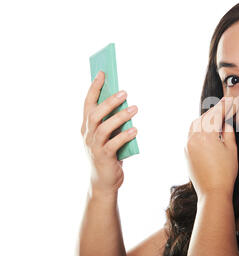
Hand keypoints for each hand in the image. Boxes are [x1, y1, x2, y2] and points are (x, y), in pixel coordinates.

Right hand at [80, 70, 138, 194]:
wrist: (103, 182)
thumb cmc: (108, 155)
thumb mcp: (108, 136)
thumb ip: (112, 122)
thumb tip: (125, 102)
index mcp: (87, 126)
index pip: (88, 103)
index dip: (94, 87)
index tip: (102, 73)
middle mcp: (87, 134)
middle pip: (95, 113)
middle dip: (109, 101)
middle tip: (124, 92)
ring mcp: (94, 146)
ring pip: (104, 128)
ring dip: (119, 117)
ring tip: (134, 109)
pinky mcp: (104, 157)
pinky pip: (113, 144)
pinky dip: (124, 136)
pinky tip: (135, 130)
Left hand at [184, 97, 238, 199]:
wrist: (212, 193)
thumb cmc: (225, 173)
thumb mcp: (231, 150)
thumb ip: (228, 132)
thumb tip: (226, 122)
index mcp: (206, 136)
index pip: (216, 115)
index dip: (225, 106)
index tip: (231, 100)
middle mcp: (194, 138)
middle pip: (205, 117)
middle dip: (216, 111)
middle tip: (226, 105)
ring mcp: (188, 144)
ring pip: (196, 124)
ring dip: (206, 118)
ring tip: (217, 116)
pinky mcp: (186, 151)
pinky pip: (192, 133)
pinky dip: (200, 127)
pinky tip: (208, 129)